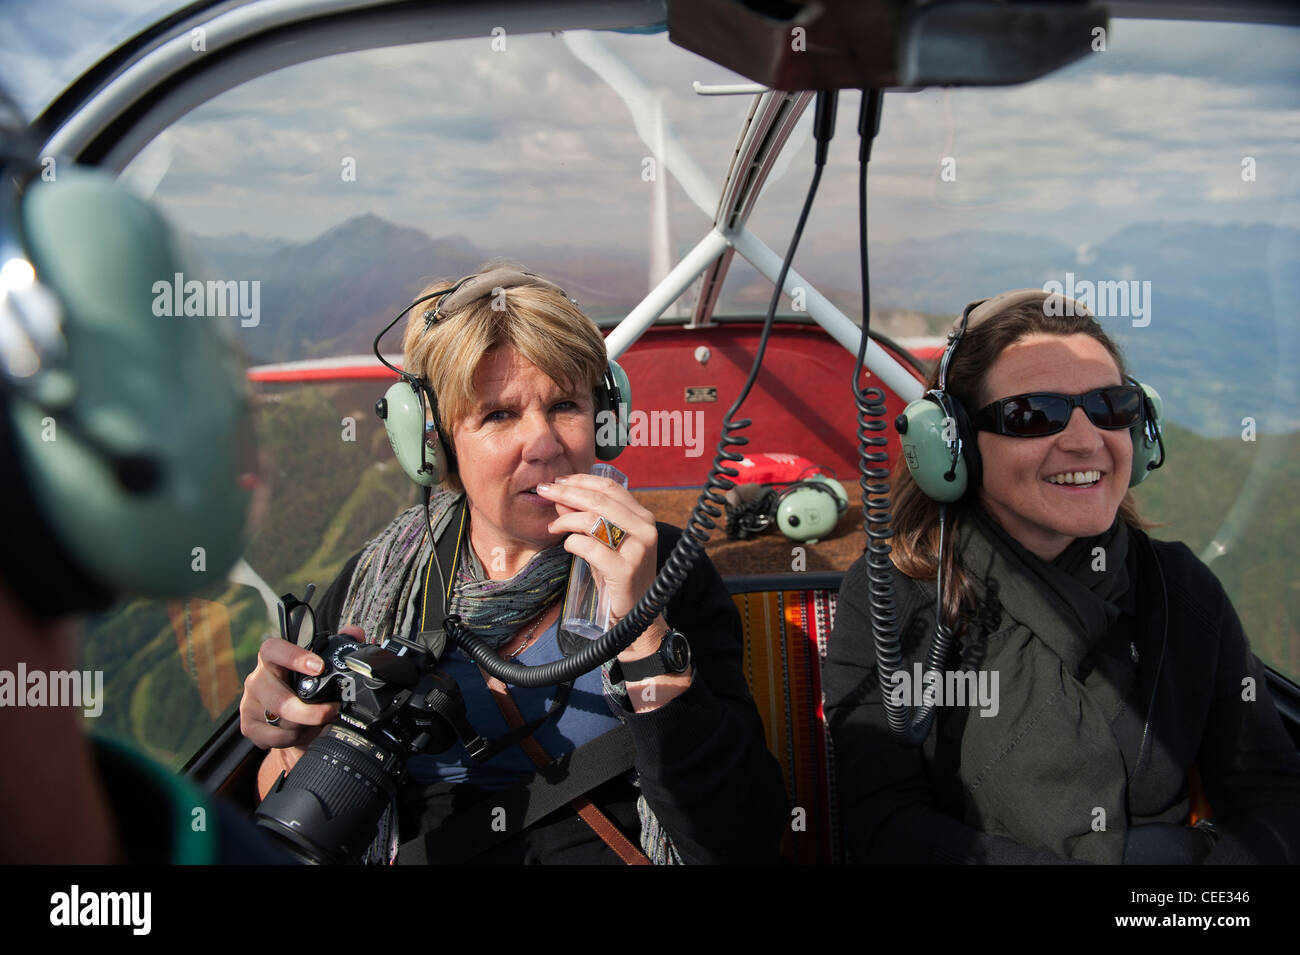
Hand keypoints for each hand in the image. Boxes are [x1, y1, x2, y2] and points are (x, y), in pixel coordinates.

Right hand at [239, 625, 359, 750]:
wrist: (290, 721)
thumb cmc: (304, 689)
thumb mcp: (319, 669)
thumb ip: (338, 647)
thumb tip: (355, 632)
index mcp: (273, 659)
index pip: (274, 650)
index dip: (295, 657)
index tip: (319, 667)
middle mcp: (257, 679)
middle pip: (280, 699)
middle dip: (310, 711)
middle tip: (333, 710)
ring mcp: (250, 703)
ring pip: (280, 720)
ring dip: (304, 725)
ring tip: (318, 722)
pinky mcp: (248, 726)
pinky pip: (274, 737)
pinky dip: (293, 738)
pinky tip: (301, 732)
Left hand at [536, 474, 667, 660]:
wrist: (634, 618)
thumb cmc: (616, 577)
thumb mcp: (604, 543)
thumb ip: (586, 519)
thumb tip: (560, 497)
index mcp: (643, 517)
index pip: (610, 487)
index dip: (582, 480)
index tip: (558, 481)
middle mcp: (645, 529)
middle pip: (599, 499)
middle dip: (567, 492)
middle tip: (544, 491)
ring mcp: (637, 549)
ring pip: (593, 520)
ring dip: (566, 519)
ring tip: (553, 526)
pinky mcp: (625, 569)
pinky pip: (590, 547)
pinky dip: (572, 542)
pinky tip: (567, 545)